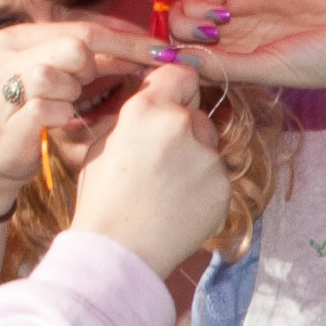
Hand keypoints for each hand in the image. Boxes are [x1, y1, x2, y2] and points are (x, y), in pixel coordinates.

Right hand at [0, 21, 141, 222]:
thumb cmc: (25, 119)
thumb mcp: (53, 80)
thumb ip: (85, 59)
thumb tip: (142, 47)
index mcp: (16, 38)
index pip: (84, 28)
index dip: (127, 40)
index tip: (162, 50)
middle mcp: (4, 55)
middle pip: (75, 46)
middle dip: (98, 67)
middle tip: (94, 87)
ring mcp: (2, 88)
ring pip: (59, 74)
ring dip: (72, 94)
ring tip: (62, 105)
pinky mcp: (5, 120)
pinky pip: (50, 109)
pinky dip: (61, 117)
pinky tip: (56, 122)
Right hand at [68, 61, 237, 268]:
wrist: (118, 252)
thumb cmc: (102, 200)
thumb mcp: (104, 145)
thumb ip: (134, 118)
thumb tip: (154, 106)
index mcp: (147, 110)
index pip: (180, 73)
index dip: (176, 88)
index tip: (173, 101)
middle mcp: (182, 125)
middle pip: (196, 115)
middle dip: (184, 131)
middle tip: (161, 162)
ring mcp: (207, 157)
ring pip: (208, 147)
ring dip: (195, 160)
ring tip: (167, 191)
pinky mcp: (223, 186)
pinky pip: (216, 177)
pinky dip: (203, 188)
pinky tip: (179, 208)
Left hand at [155, 0, 325, 87]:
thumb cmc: (325, 59)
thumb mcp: (268, 70)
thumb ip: (224, 66)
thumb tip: (183, 63)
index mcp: (241, 62)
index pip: (192, 61)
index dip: (176, 64)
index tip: (171, 72)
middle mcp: (234, 36)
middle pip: (182, 37)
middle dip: (176, 43)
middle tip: (196, 49)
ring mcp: (237, 11)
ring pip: (187, 13)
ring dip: (185, 24)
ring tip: (210, 32)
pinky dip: (198, 4)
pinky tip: (216, 18)